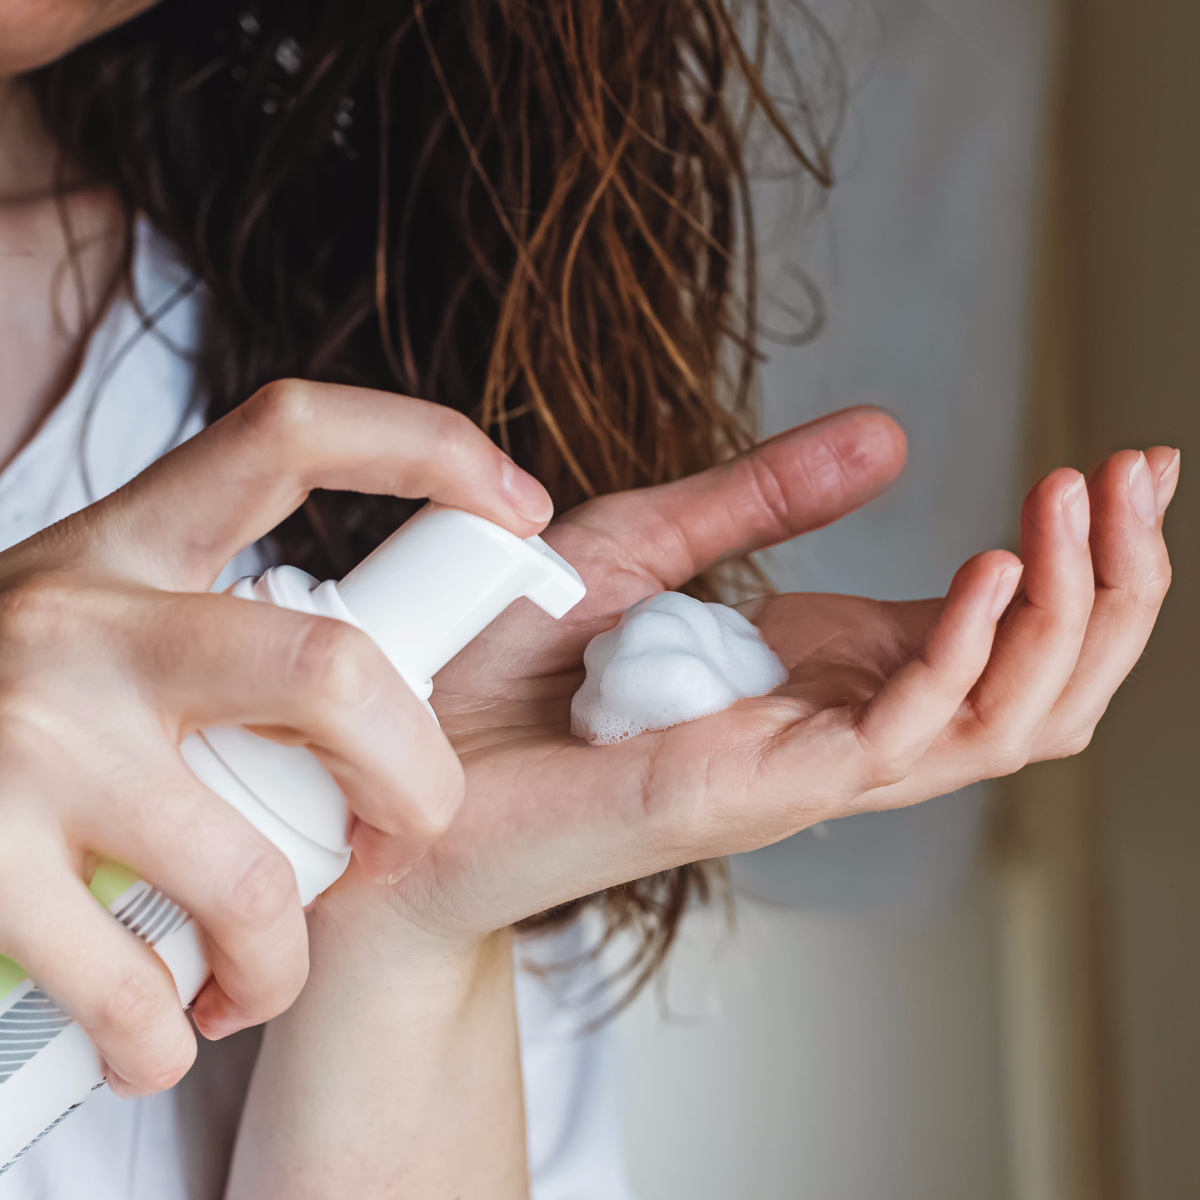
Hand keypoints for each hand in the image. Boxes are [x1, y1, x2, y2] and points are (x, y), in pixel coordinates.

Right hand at [0, 380, 551, 1094]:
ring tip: (261, 976)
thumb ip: (218, 624)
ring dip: (282, 958)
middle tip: (406, 833)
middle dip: (415, 780)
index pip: (296, 438)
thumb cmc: (3, 692)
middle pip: (336, 676)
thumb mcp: (97, 614)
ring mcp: (31, 736)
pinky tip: (158, 1031)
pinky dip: (166, 1034)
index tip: (523, 503)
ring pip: (254, 874)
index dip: (426, 445)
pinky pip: (133, 985)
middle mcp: (88, 619)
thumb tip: (396, 668)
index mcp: (135, 541)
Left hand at [343, 408, 1175, 941]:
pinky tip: (991, 569)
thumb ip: (762, 501)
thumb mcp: (643, 547)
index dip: (1071, 550)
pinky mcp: (758, 790)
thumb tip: (890, 436)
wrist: (401, 771)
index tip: (1119, 461)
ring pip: (1006, 721)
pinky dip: (966, 654)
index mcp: (818, 675)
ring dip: (1071, 611)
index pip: (989, 628)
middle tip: (1142, 473)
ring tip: (1090, 505)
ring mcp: (805, 770)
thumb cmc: (504, 674)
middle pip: (1033, 683)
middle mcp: (832, 729)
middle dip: (1111, 580)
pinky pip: (905, 736)